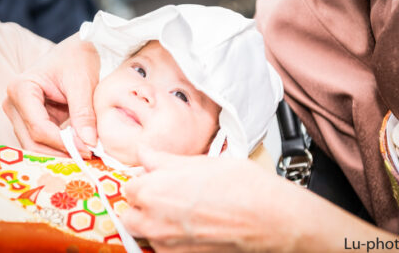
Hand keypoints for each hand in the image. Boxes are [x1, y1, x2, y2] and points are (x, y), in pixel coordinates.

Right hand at [3, 33, 99, 157]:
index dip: (63, 143)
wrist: (77, 50)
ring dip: (60, 152)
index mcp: (21, 89)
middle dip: (60, 152)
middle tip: (90, 155)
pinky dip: (61, 147)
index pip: (39, 128)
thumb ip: (84, 113)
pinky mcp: (31, 120)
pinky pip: (43, 141)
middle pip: (32, 141)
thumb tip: (90, 143)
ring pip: (35, 145)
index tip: (89, 149)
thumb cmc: (77, 59)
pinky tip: (81, 147)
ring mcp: (20, 113)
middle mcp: (14, 103)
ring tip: (88, 152)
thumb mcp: (83, 83)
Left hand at [121, 149, 396, 251]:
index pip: (129, 187)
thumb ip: (164, 160)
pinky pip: (165, 248)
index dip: (144, 180)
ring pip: (147, 233)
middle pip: (130, 215)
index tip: (156, 178)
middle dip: (142, 205)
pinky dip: (171, 238)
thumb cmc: (240, 186)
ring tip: (182, 211)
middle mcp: (154, 222)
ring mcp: (167, 245)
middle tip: (164, 195)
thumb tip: (145, 154)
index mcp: (153, 191)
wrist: (269, 218)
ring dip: (155, 222)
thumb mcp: (199, 162)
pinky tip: (193, 226)